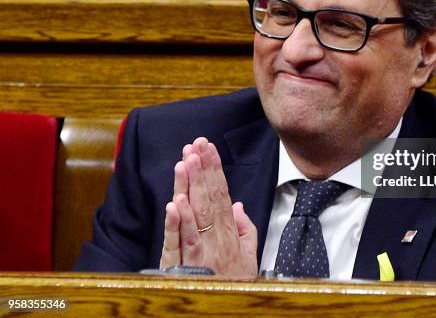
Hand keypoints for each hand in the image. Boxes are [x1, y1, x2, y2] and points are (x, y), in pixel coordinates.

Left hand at [159, 137, 257, 277]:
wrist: (225, 310)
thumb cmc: (234, 284)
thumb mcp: (249, 257)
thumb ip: (245, 229)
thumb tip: (237, 206)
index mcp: (229, 233)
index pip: (221, 193)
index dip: (214, 169)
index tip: (208, 147)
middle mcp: (215, 238)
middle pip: (207, 198)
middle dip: (201, 169)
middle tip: (195, 144)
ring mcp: (199, 252)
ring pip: (193, 214)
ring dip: (189, 187)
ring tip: (185, 162)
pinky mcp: (182, 267)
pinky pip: (179, 244)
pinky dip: (177, 224)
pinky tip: (174, 203)